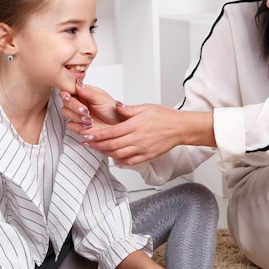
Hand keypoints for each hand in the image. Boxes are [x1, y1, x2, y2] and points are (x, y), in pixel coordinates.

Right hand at [61, 81, 126, 133]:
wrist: (118, 126)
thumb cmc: (112, 111)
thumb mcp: (102, 99)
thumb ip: (88, 92)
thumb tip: (78, 83)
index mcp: (84, 93)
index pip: (69, 89)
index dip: (66, 93)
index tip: (69, 97)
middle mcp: (79, 102)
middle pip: (66, 101)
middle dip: (74, 106)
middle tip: (85, 111)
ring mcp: (77, 114)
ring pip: (65, 112)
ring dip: (76, 117)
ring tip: (90, 120)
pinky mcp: (77, 125)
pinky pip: (70, 125)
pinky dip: (78, 126)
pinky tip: (88, 126)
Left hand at [81, 104, 213, 165]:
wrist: (180, 128)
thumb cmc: (165, 116)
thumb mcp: (145, 107)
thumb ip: (128, 110)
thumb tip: (116, 107)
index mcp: (135, 125)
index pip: (111, 132)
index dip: (97, 135)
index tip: (87, 135)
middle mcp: (137, 139)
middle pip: (112, 145)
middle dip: (97, 145)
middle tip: (87, 144)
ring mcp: (142, 149)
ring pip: (119, 155)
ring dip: (106, 153)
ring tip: (97, 150)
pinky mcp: (147, 155)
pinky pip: (130, 161)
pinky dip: (120, 161)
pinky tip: (114, 158)